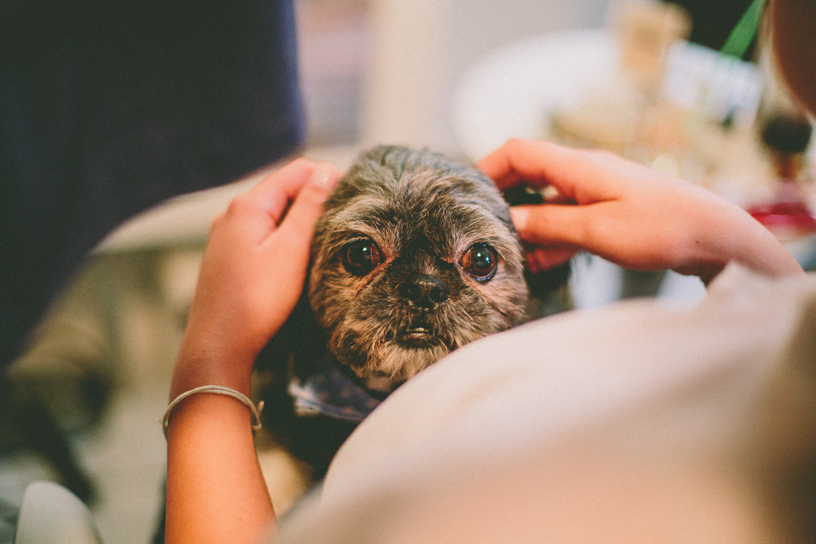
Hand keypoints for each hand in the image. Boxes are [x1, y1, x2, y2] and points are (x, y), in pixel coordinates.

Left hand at [171, 158, 341, 396]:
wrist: (219, 344)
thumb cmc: (257, 300)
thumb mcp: (291, 249)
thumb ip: (310, 207)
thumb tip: (326, 171)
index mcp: (248, 205)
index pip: (296, 171)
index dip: (328, 177)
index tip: (354, 197)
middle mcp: (233, 214)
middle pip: (284, 190)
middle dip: (315, 199)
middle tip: (345, 221)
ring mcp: (228, 236)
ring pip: (274, 214)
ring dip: (301, 220)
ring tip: (326, 239)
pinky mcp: (229, 257)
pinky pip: (263, 234)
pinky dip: (284, 237)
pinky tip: (299, 256)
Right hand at [479, 139, 802, 283]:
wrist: (716, 238)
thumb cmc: (664, 227)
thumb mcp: (598, 230)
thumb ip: (550, 224)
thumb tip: (510, 221)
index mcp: (579, 166)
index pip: (519, 151)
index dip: (488, 167)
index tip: (466, 193)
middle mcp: (584, 174)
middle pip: (528, 175)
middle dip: (501, 199)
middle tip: (478, 227)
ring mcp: (596, 193)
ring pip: (546, 202)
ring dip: (525, 224)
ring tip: (503, 251)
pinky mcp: (608, 214)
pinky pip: (566, 221)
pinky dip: (548, 238)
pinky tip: (536, 262)